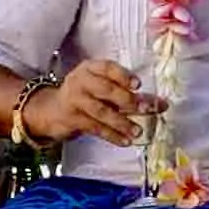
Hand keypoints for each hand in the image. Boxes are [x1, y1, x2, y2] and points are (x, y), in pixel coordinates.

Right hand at [28, 58, 152, 146]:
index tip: (138, 84)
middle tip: (146, 108)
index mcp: (89, 68)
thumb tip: (157, 102)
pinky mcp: (73, 119)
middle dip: (128, 100)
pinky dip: (112, 135)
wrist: (51, 109)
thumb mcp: (98, 84)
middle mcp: (81, 81)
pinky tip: (125, 141)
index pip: (107, 67)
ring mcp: (75, 100)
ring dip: (122, 122)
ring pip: (101, 111)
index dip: (123, 75)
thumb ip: (123, 90)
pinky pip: (96, 128)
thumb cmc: (84, 95)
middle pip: (106, 89)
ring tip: (137, 131)